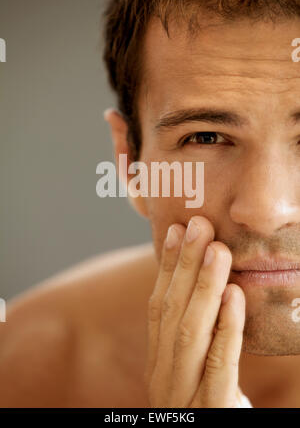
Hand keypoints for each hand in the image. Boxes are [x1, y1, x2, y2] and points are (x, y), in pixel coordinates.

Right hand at [144, 215, 245, 407]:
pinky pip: (219, 366)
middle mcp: (163, 377)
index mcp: (159, 363)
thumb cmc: (207, 408)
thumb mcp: (193, 370)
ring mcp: (183, 396)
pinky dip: (226, 328)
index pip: (157, 307)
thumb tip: (200, 287)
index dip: (166, 267)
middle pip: (170, 313)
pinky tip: (235, 296)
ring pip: (189, 334)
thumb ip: (194, 335)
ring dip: (202, 288)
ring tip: (216, 249)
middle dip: (183, 266)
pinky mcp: (210, 413)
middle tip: (198, 225)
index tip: (176, 230)